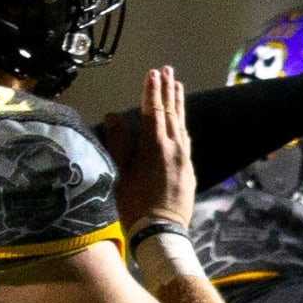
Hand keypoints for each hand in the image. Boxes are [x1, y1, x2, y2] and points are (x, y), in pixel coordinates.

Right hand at [106, 66, 195, 229]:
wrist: (161, 232)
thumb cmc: (135, 205)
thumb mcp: (121, 174)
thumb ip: (119, 143)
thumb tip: (113, 115)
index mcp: (155, 147)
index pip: (153, 111)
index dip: (151, 91)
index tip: (152, 73)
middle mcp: (174, 148)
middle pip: (171, 112)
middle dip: (168, 90)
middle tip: (168, 70)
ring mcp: (184, 158)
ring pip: (181, 123)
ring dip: (178, 103)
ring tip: (178, 84)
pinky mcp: (188, 169)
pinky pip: (185, 138)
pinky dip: (182, 123)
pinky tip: (181, 119)